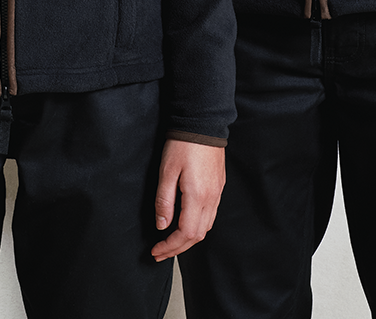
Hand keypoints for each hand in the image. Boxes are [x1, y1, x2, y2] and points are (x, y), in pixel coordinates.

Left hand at [151, 139, 224, 260]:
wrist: (203, 122)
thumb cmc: (183, 143)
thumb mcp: (166, 171)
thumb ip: (164, 201)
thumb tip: (162, 226)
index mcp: (197, 196)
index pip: (185, 234)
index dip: (170, 246)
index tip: (156, 250)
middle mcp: (211, 198)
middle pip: (198, 235)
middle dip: (178, 248)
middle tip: (161, 252)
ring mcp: (217, 192)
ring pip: (206, 227)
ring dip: (189, 239)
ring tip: (172, 242)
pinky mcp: (219, 185)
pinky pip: (211, 215)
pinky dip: (198, 226)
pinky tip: (187, 224)